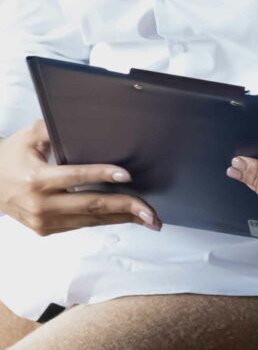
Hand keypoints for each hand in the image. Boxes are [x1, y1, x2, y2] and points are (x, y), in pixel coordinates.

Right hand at [0, 120, 157, 235]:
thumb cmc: (11, 157)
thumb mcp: (29, 137)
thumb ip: (54, 129)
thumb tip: (85, 120)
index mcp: (37, 179)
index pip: (76, 176)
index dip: (103, 175)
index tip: (127, 175)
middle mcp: (41, 204)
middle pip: (91, 205)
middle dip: (126, 207)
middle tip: (152, 212)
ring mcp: (43, 220)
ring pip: (90, 220)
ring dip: (122, 219)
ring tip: (149, 219)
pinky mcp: (46, 229)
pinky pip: (82, 225)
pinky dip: (105, 220)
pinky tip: (125, 217)